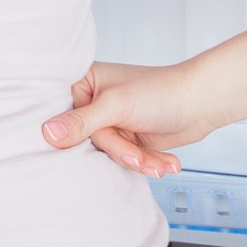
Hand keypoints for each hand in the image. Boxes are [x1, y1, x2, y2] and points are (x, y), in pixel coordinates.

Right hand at [40, 60, 216, 178]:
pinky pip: (124, 161)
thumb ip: (82, 122)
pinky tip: (165, 162)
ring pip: (108, 155)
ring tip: (159, 162)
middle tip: (137, 156)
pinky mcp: (125, 140)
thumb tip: (48, 133)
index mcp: (84, 82)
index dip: (73, 133)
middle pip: (88, 141)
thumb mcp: (116, 106)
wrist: (199, 104)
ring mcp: (109, 123)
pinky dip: (147, 164)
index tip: (87, 143)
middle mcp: (93, 103)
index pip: (63, 114)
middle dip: (120, 152)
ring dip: (138, 161)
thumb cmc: (160, 92)